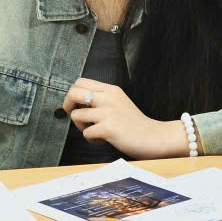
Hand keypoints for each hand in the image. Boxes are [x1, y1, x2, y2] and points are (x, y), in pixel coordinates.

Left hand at [62, 78, 186, 158]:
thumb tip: (77, 101)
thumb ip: (101, 98)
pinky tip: (103, 139)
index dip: (73, 94)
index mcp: (110, 89)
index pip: (80, 82)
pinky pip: (86, 133)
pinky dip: (91, 139)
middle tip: (75, 116)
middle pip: (73, 93)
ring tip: (94, 131)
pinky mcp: (108, 128)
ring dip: (81, 126)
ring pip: (76, 115)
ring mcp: (108, 113)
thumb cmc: (134, 122)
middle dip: (68, 105)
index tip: (76, 105)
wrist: (153, 136)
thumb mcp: (118, 101)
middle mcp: (108, 98)